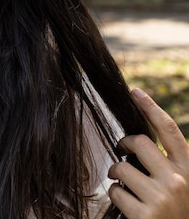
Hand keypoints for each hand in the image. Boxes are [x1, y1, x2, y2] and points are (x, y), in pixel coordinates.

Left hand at [108, 88, 188, 218]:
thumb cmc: (177, 212)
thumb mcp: (182, 186)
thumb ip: (167, 165)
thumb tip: (138, 142)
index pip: (169, 131)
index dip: (151, 108)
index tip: (136, 92)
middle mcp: (179, 181)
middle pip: (140, 143)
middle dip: (124, 144)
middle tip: (121, 152)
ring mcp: (162, 198)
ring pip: (122, 168)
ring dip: (116, 175)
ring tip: (124, 184)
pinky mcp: (146, 215)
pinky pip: (116, 192)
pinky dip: (116, 195)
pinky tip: (127, 204)